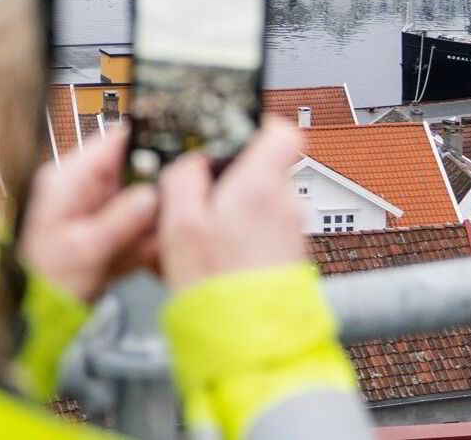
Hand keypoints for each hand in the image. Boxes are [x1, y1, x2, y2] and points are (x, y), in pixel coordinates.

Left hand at [18, 123, 158, 303]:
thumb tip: (152, 193)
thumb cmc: (47, 281)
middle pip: (133, 172)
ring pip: (140, 201)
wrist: (37, 314)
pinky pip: (136, 224)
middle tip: (170, 215)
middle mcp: (82, 187)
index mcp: (68, 179)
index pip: (112, 141)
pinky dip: (144, 241)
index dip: (146, 142)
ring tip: (148, 248)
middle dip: (154, 195)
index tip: (178, 153)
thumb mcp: (86, 249)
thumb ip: (121, 220)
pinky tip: (142, 260)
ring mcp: (95, 208)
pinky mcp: (105, 228)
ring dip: (151, 224)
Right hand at [157, 119, 307, 293]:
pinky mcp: (288, 256)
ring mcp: (291, 231)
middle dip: (230, 177)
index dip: (254, 123)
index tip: (231, 132)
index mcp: (261, 185)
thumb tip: (189, 161)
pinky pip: (262, 231)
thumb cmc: (217, 289)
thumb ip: (183, 179)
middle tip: (198, 198)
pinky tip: (215, 260)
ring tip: (202, 238)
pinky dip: (240, 237)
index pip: (281, 129)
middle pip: (262, 167)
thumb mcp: (179, 225)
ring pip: (259, 201)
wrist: (251, 347)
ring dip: (232, 212)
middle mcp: (286, 204)